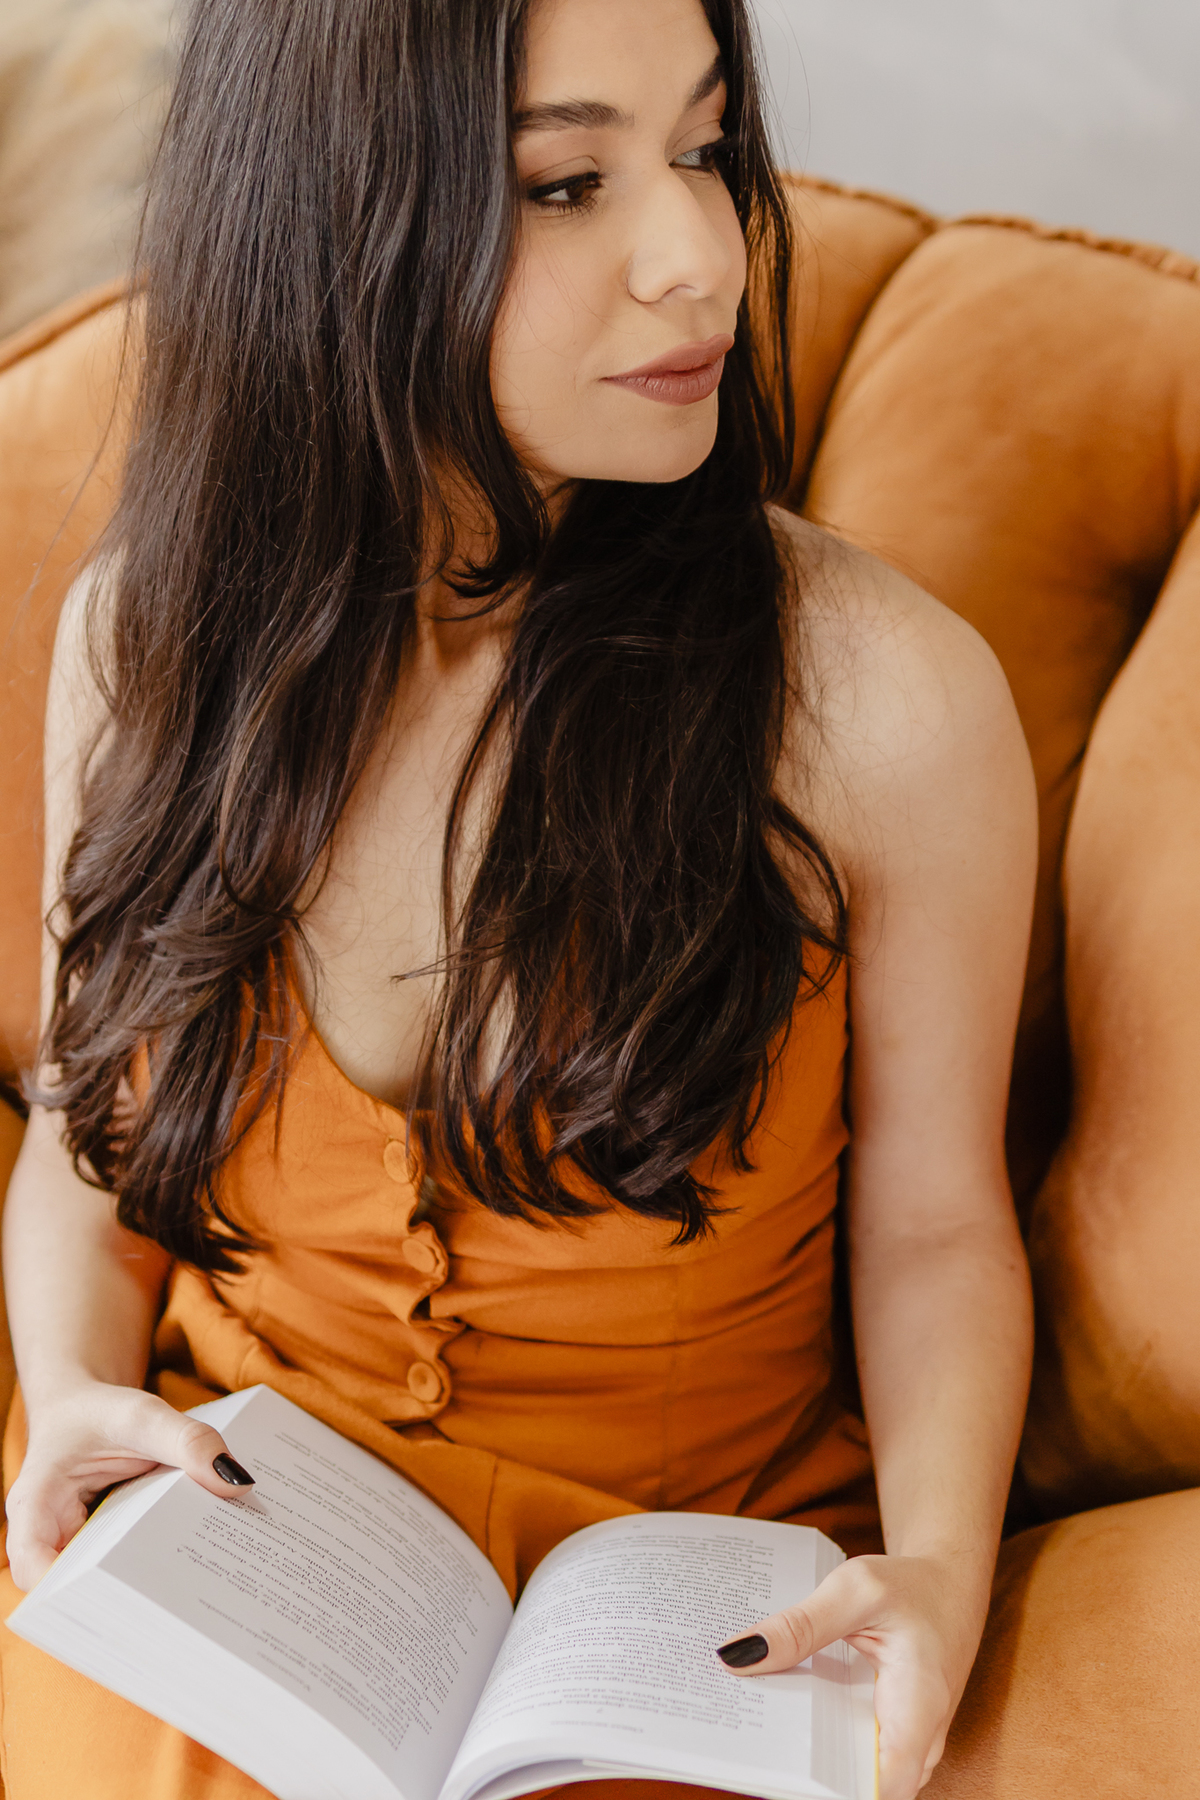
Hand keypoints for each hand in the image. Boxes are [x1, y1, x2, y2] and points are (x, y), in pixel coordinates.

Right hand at [6, 1378, 254, 1590]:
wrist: (87, 1403)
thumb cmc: (100, 1410)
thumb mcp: (142, 1415)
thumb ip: (187, 1442)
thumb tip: (237, 1483)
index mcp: (36, 1504)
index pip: (31, 1564)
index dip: (63, 1592)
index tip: (117, 1598)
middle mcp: (47, 1534)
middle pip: (69, 1589)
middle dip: (117, 1602)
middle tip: (172, 1607)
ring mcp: (72, 1544)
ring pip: (98, 1586)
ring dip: (139, 1591)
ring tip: (191, 1595)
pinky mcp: (99, 1545)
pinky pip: (121, 1568)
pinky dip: (152, 1568)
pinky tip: (192, 1568)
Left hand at [717, 1553, 985, 1799]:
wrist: (949, 1583)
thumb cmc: (913, 1585)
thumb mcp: (854, 1591)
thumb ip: (800, 1626)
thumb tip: (738, 1657)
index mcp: (918, 1710)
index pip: (881, 1789)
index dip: (831, 1791)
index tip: (783, 1770)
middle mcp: (919, 1741)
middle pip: (861, 1787)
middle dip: (808, 1774)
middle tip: (756, 1742)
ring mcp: (908, 1744)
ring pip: (857, 1777)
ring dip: (812, 1759)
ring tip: (761, 1726)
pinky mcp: (893, 1735)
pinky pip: (857, 1756)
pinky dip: (822, 1742)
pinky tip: (786, 1716)